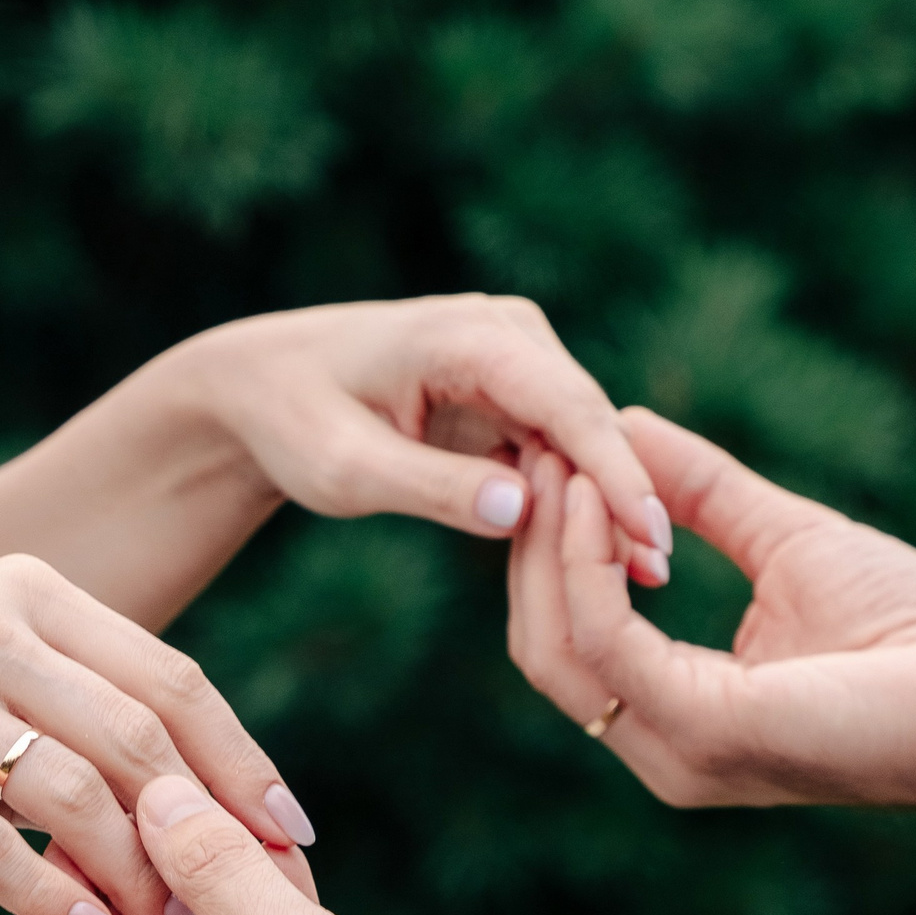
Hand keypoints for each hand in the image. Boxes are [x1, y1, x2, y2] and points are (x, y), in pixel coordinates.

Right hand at [0, 555, 304, 914]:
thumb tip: (185, 777)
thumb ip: (63, 694)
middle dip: (208, 834)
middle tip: (248, 909)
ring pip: (75, 795)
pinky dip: (51, 899)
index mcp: (23, 591)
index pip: (171, 679)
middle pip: (139, 737)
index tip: (291, 836)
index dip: (241, 764)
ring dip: (141, 879)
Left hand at [179, 296, 672, 582]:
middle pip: (588, 423)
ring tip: (642, 580)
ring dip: (606, 505)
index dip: (616, 473)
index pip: (567, 406)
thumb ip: (431, 488)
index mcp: (467, 336)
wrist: (259, 390)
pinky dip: (575, 501)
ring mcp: (516, 359)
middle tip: (656, 580)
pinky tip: (603, 559)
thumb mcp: (345, 469)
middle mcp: (507, 333)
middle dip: (623, 498)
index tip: (651, 535)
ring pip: (583, 440)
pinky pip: (558, 451)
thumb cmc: (291, 421)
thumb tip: (522, 511)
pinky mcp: (513, 393)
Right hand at [507, 409, 915, 823]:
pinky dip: (588, 567)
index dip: (549, 546)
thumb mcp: (787, 542)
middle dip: (532, 542)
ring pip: (555, 647)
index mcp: (677, 712)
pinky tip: (601, 499)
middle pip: (541, 645)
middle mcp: (661, 745)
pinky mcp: (706, 730)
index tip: (552, 457)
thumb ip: (706, 496)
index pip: (568, 636)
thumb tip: (629, 428)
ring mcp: (677, 748)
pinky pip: (609, 643)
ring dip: (549, 545)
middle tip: (537, 450)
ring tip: (562, 462)